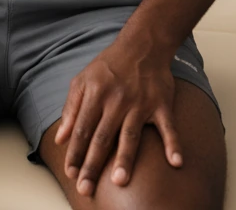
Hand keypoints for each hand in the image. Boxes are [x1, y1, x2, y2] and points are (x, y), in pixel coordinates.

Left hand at [54, 37, 182, 196]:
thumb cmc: (108, 66)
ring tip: (119, 181)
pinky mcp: (161, 105)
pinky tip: (175, 163)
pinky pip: (168, 127)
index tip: (71, 173)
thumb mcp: (82, 81)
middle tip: (86, 188)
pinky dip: (173, 144)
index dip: (75, 153)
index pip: (82, 129)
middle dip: (92, 164)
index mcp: (95, 95)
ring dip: (125, 159)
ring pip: (130, 135)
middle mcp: (116, 101)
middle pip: (102, 137)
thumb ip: (71, 109)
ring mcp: (140, 103)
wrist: (141, 46)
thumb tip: (60, 138)